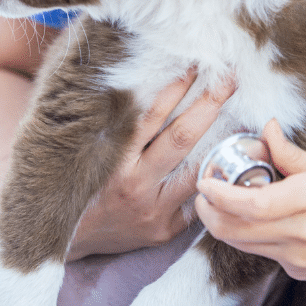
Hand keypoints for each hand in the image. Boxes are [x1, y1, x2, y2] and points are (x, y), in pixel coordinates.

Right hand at [67, 71, 235, 259]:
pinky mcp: (165, 231)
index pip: (151, 116)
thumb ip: (110, 123)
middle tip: (228, 79)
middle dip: (208, 104)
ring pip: (197, 171)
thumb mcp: (84, 152)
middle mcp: (135, 186)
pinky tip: (226, 161)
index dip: (176, 88)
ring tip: (240, 118)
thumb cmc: (74, 185)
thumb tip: (134, 82)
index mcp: (112, 161)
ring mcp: (153, 211)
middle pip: (181, 139)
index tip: (194, 66)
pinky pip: (195, 200)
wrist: (65, 239)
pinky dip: (210, 179)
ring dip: (221, 143)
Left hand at [194, 119, 305, 297]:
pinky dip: (252, 237)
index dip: (218, 195)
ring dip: (224, 225)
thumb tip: (268, 129)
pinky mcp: (301, 274)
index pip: (249, 204)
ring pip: (242, 245)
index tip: (204, 181)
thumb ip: (291, 155)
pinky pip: (264, 254)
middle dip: (208, 213)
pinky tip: (260, 221)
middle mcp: (300, 234)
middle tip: (203, 194)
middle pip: (234, 230)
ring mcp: (298, 259)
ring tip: (222, 205)